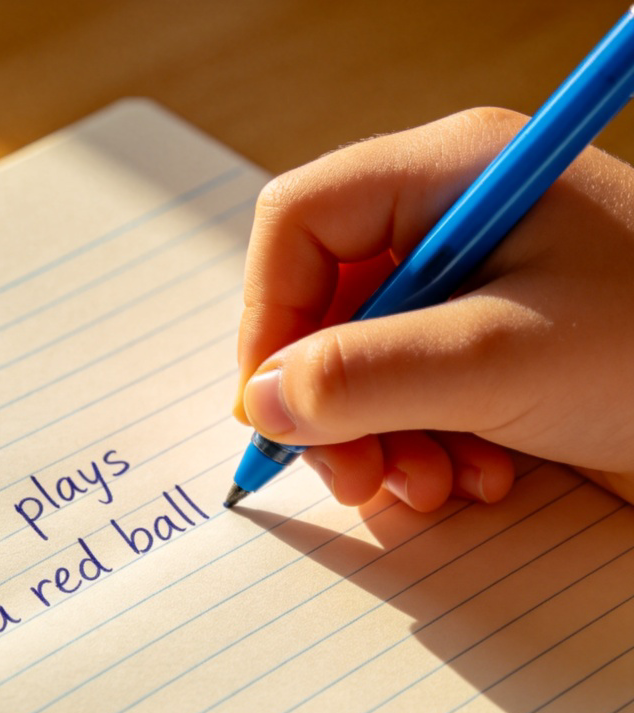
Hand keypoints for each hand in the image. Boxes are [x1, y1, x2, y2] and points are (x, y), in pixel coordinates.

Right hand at [234, 107, 633, 510]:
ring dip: (379, 441)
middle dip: (331, 405)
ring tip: (432, 486)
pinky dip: (424, 449)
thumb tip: (262, 402)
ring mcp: (469, 291)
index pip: (298, 223)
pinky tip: (478, 476)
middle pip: (323, 309)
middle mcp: (448, 226)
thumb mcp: (501, 360)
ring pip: (360, 366)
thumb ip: (365, 376)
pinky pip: (408, 399)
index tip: (271, 408)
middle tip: (353, 477)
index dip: (268, 317)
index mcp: (448, 176)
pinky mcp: (486, 350)